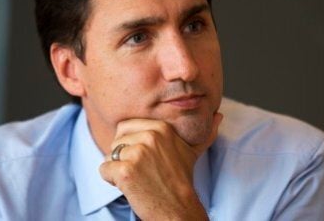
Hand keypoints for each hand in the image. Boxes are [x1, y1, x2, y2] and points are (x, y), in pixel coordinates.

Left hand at [99, 112, 222, 220]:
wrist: (178, 208)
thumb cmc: (182, 180)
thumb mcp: (192, 152)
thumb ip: (204, 132)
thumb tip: (219, 115)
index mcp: (161, 128)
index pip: (126, 126)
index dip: (131, 144)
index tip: (147, 160)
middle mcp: (149, 136)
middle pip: (117, 140)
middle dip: (123, 157)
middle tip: (143, 171)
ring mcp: (137, 153)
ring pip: (110, 155)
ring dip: (118, 169)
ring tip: (139, 179)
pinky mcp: (125, 170)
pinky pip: (104, 170)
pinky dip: (113, 181)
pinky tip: (131, 187)